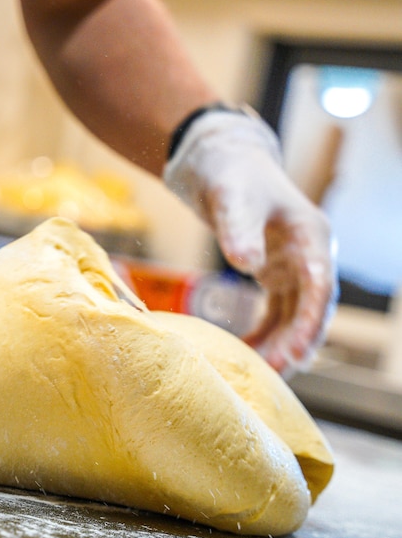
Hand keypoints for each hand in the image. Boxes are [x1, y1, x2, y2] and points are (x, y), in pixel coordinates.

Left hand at [164, 108, 337, 376]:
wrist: (218, 161)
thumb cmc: (230, 174)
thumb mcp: (231, 198)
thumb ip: (238, 229)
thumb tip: (246, 265)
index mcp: (311, 235)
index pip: (319, 288)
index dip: (310, 324)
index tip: (296, 354)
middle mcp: (308, 253)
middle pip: (311, 309)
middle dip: (295, 344)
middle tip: (272, 376)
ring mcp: (293, 264)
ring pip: (294, 315)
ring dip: (279, 344)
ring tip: (256, 373)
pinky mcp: (274, 271)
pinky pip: (275, 311)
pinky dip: (263, 332)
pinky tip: (243, 352)